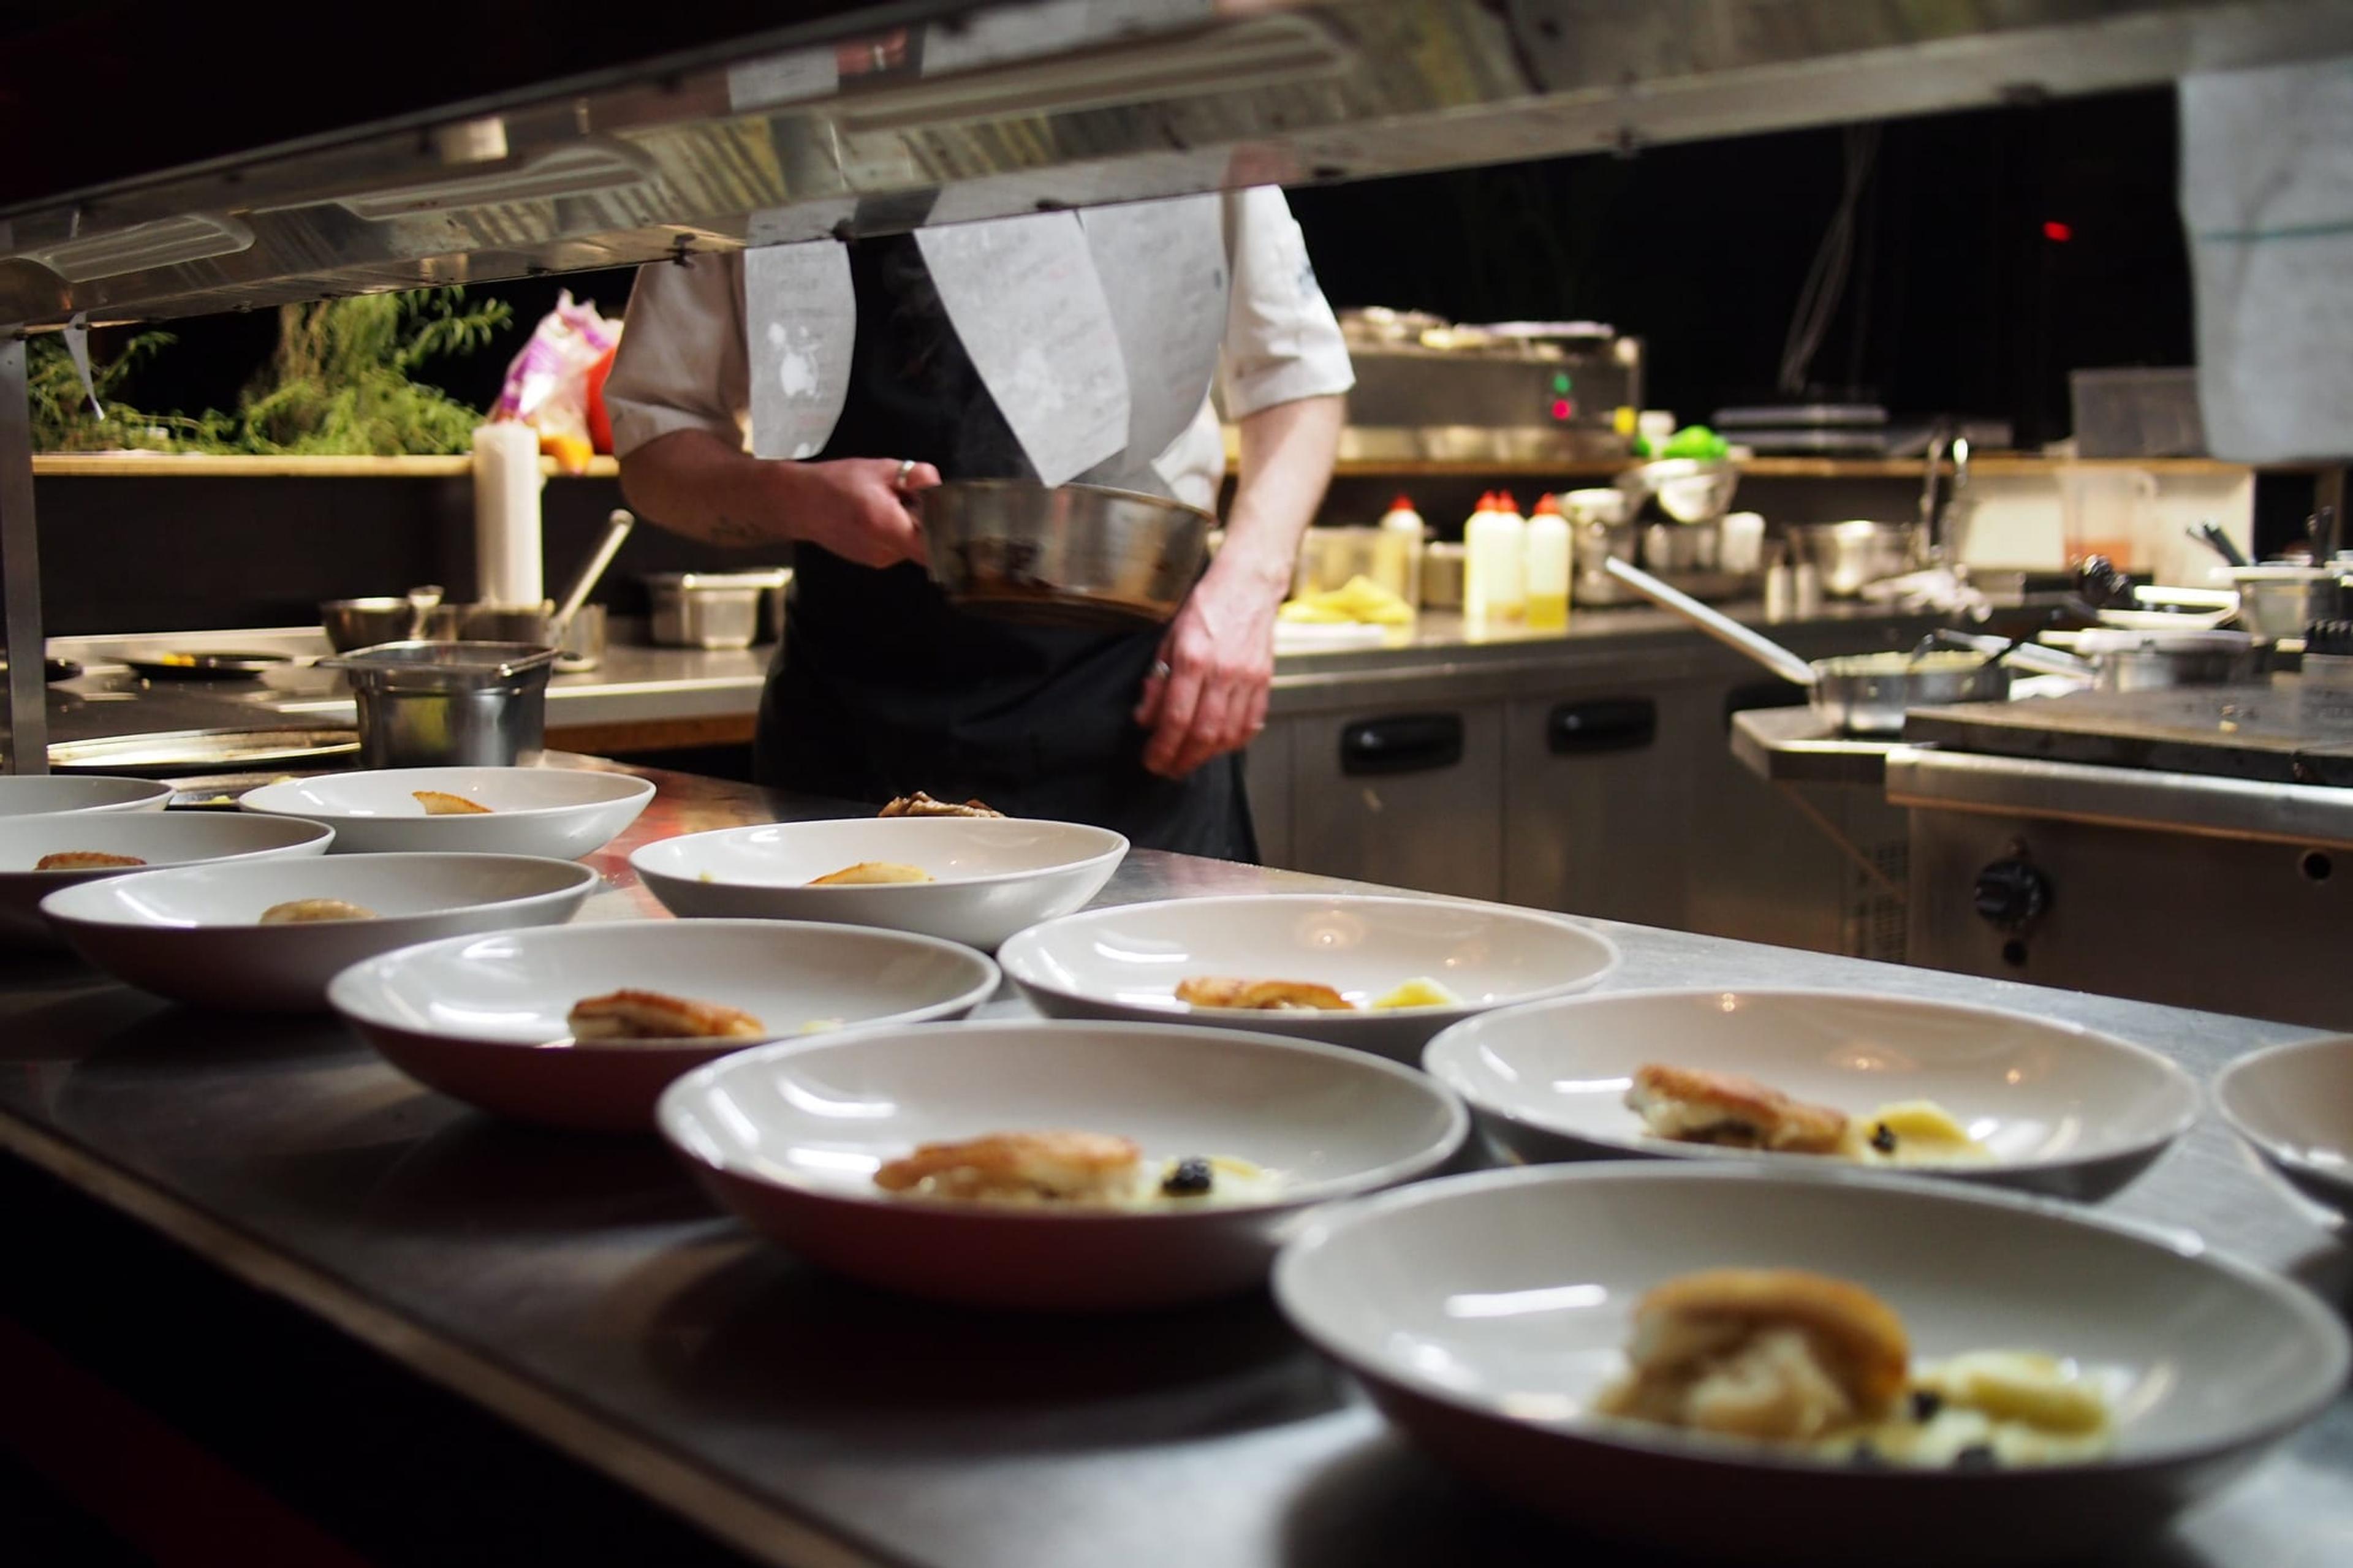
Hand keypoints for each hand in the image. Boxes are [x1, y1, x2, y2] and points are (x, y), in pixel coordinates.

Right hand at [773, 457, 937, 568]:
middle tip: (917, 499)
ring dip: (912, 527)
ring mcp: (878, 559)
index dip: (948, 533)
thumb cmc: (837, 482)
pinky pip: (898, 547)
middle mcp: (885, 550)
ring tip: (895, 504)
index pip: (934, 546)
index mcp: (888, 526)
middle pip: (926, 544)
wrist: (800, 503)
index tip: (952, 515)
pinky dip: (898, 532)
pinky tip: (882, 515)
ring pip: (912, 546)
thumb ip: (915, 475)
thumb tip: (939, 484)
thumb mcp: (880, 468)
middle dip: (929, 523)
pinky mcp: (872, 560)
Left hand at [1132, 555, 1284, 778]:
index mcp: (1193, 658)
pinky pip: (1252, 723)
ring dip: (1207, 755)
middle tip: (1167, 769)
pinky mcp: (1264, 680)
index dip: (1162, 747)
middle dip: (1182, 759)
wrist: (1248, 584)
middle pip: (1203, 734)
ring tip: (1190, 760)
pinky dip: (1235, 741)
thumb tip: (1145, 719)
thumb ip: (1157, 680)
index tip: (1151, 760)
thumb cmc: (1206, 605)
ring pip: (1229, 734)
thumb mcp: (1169, 637)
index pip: (1175, 718)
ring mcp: (1248, 678)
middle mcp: (1223, 672)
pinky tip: (1220, 745)